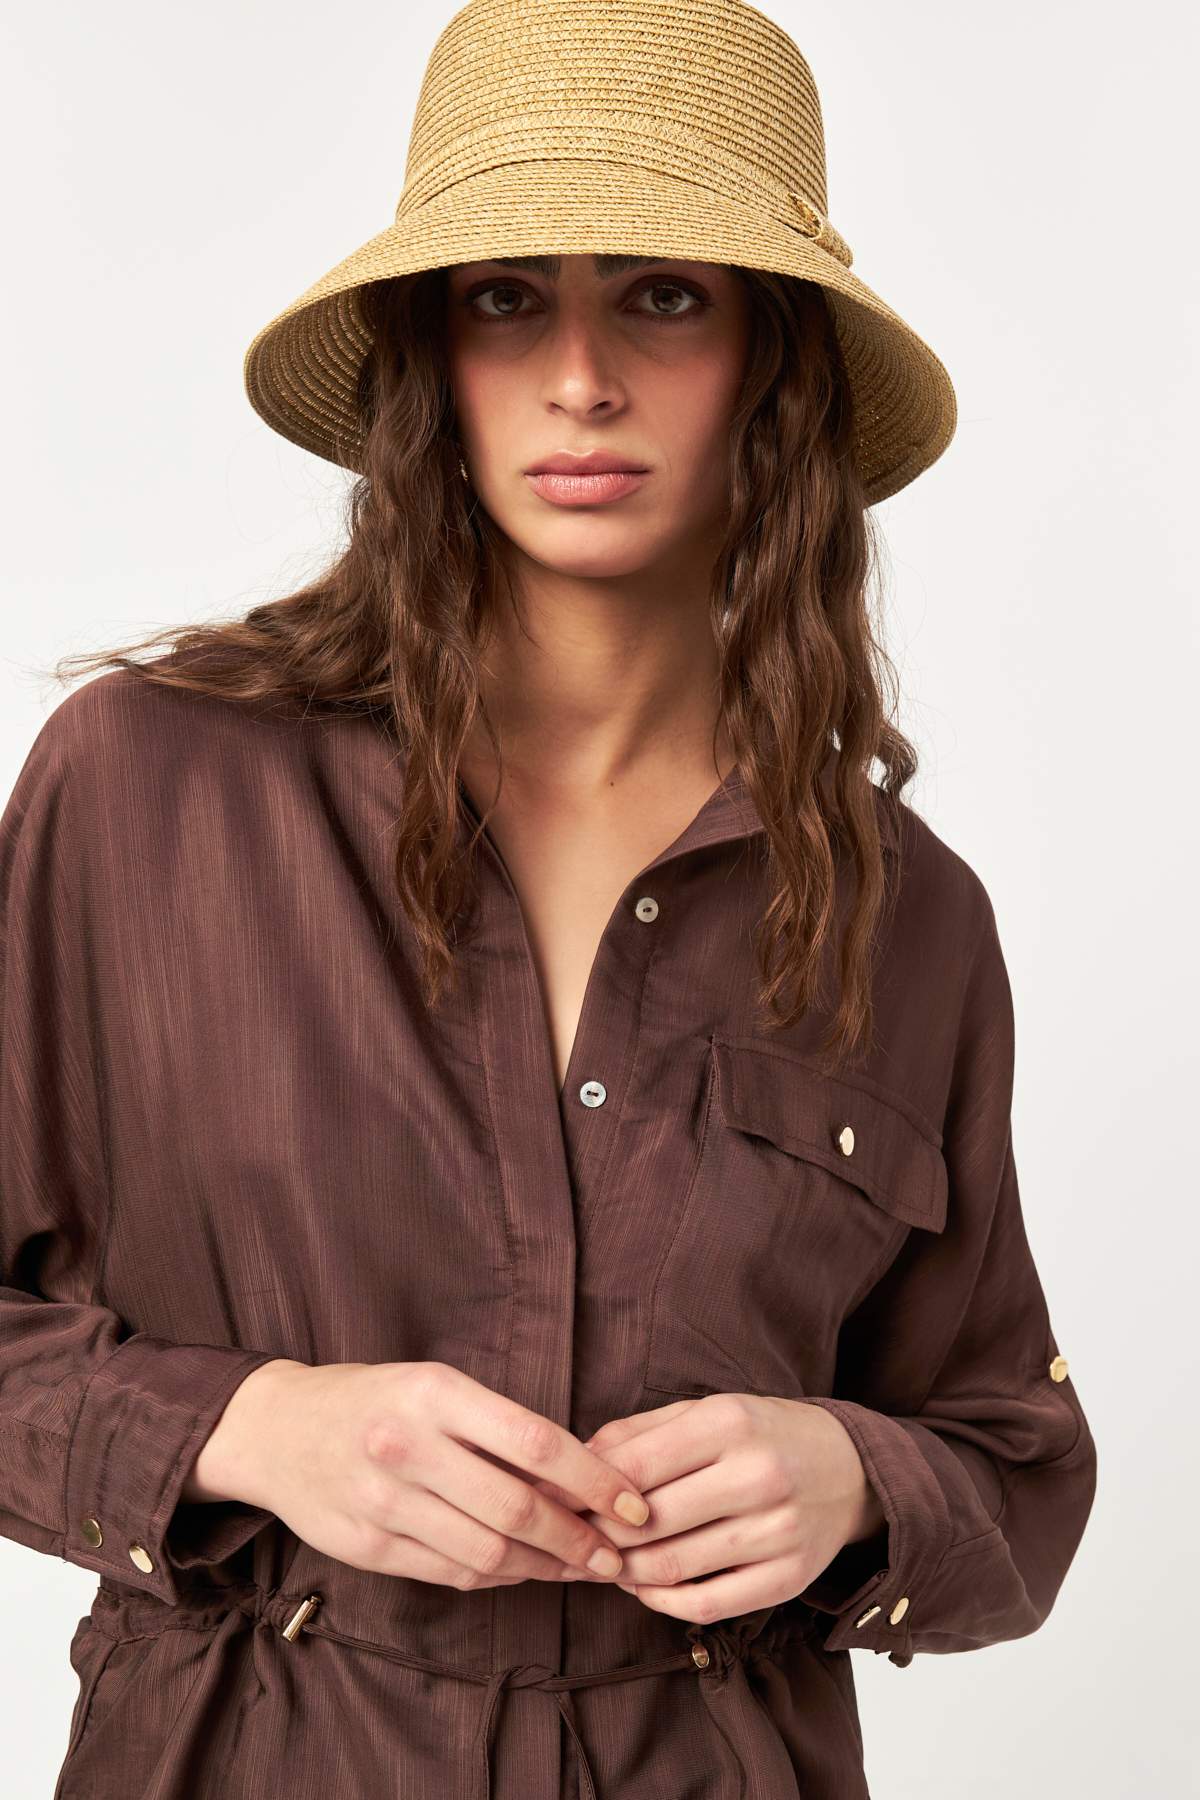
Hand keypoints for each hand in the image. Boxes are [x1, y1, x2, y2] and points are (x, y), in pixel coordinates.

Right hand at [183, 1358, 649, 1589]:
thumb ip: (498, 1427)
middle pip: (516, 1507)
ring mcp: (383, 1501)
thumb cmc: (375, 1400)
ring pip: (487, 1550)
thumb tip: (584, 1474)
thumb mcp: (435, 1386)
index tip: (633, 1503)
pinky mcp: (369, 1547)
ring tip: (580, 1567)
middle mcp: (407, 1446)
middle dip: (578, 1537)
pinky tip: (526, 1571)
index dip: (594, 1479)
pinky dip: (499, 1576)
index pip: (534, 1442)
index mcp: (434, 1392)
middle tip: (615, 1553)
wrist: (276, 1430)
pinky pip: (451, 1572)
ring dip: (545, 1566)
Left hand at [534, 1392, 885, 1621]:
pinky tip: (644, 1587)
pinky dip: (662, 1603)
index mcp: (731, 1423)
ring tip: (603, 1562)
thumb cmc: (763, 1434)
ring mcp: (777, 1532)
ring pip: (672, 1568)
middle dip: (598, 1536)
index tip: (556, 1502)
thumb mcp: (707, 1411)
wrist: (850, 1469)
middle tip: (571, 1539)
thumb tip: (573, 1459)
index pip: (636, 1468)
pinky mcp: (788, 1578)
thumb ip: (639, 1432)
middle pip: (649, 1522)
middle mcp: (758, 1476)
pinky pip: (708, 1605)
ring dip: (624, 1572)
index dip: (586, 1491)